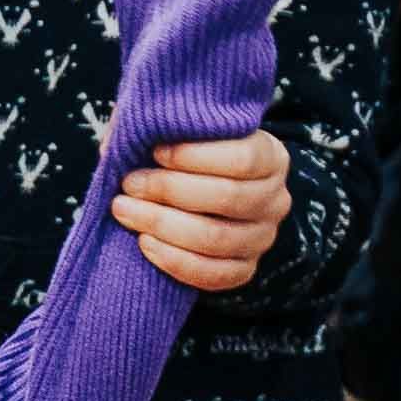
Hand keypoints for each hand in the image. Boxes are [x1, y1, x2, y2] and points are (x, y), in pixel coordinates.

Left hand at [110, 129, 288, 292]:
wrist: (197, 193)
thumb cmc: (186, 155)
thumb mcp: (180, 129)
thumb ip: (160, 125)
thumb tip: (125, 139)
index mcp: (271, 158)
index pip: (243, 158)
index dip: (195, 156)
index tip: (155, 151)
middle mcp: (275, 200)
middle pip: (228, 197)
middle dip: (170, 190)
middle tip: (130, 184)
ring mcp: (262, 238)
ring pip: (217, 238)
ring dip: (163, 225)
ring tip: (126, 210)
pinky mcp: (244, 269)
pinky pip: (214, 275)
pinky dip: (175, 261)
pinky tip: (145, 242)